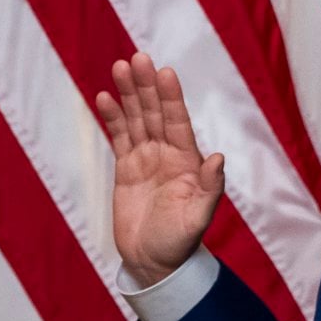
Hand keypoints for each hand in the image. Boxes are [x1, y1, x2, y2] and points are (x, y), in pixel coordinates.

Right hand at [95, 52, 224, 287]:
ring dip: (128, 94)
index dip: (171, 97)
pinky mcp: (126, 168)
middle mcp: (167, 153)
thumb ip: (210, 189)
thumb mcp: (198, 218)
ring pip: (136, 119)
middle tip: (136, 58)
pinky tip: (103, 97)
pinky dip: (112, 117)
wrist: (154, 263)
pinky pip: (118, 136)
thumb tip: (217, 157)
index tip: (164, 72)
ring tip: (119, 67)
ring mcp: (146, 158)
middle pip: (154, 112)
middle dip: (146, 86)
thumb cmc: (180, 243)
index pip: (177, 121)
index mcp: (187, 161)